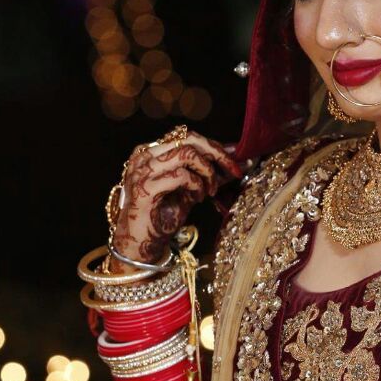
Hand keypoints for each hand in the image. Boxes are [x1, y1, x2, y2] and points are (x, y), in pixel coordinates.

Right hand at [110, 130, 242, 266]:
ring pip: (186, 154)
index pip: (187, 137)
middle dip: (217, 154)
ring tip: (209, 190)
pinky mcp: (145, 189)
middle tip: (233, 170)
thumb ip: (210, 174)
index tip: (236, 159)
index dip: (215, 146)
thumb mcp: (192, 190)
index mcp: (151, 152)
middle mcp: (144, 156)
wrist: (140, 244)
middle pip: (188, 140)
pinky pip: (181, 176)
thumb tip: (240, 162)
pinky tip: (198, 198)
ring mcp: (142, 171)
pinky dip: (196, 185)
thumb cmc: (163, 216)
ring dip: (207, 171)